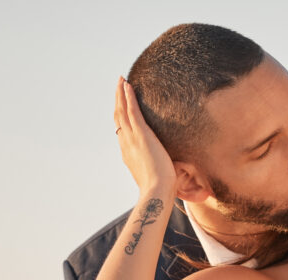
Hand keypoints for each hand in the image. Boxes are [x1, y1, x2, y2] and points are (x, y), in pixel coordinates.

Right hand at [113, 77, 176, 195]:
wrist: (157, 191)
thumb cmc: (160, 188)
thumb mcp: (156, 174)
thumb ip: (158, 166)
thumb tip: (168, 166)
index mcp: (128, 153)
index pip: (122, 130)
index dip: (120, 117)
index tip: (120, 107)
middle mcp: (126, 143)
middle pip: (118, 117)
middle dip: (118, 100)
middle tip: (118, 86)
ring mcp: (131, 138)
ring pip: (122, 111)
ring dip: (121, 94)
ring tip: (121, 80)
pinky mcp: (141, 135)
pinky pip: (132, 111)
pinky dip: (128, 97)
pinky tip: (128, 86)